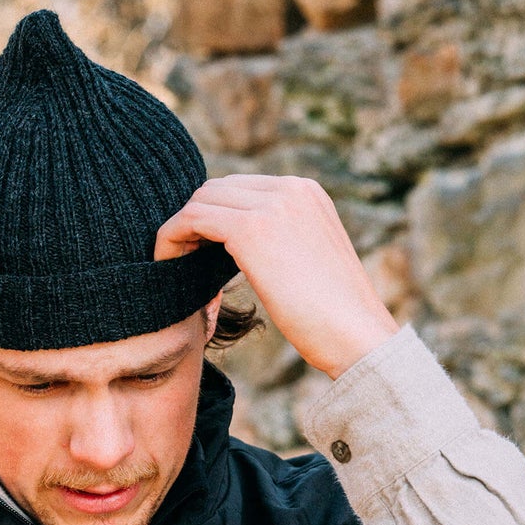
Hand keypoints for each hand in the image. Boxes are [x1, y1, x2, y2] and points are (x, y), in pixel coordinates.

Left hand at [152, 174, 397, 378]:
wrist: (356, 336)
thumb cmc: (334, 317)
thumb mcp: (309, 261)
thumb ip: (282, 240)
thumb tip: (244, 246)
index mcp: (306, 192)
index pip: (239, 188)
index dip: (212, 219)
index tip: (198, 254)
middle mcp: (291, 188)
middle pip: (215, 190)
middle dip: (193, 223)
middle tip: (180, 262)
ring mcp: (273, 204)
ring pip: (199, 201)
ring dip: (179, 232)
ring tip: (173, 268)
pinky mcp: (252, 229)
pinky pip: (192, 219)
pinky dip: (171, 240)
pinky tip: (168, 267)